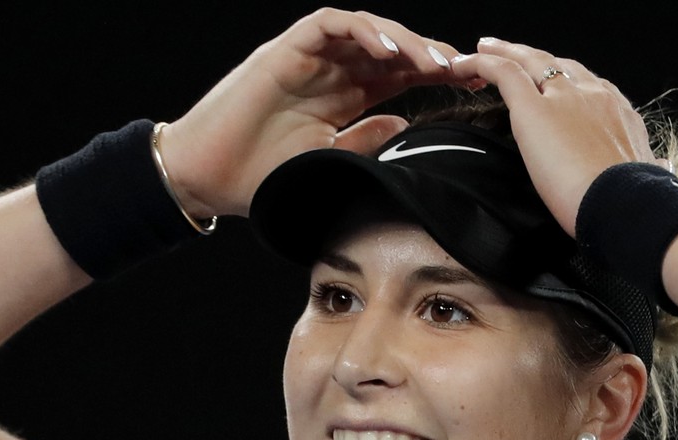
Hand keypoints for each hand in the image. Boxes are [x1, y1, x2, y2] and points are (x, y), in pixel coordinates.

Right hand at [158, 9, 460, 218]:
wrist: (207, 176)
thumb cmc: (260, 174)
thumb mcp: (329, 161)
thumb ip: (365, 139)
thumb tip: (405, 121)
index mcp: (344, 96)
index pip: (399, 74)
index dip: (434, 75)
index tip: (470, 86)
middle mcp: (330, 70)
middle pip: (390, 48)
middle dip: (430, 54)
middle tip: (463, 70)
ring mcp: (309, 57)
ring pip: (366, 30)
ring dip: (404, 40)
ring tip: (433, 62)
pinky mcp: (286, 48)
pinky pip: (331, 23)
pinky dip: (363, 30)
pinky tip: (389, 50)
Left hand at [448, 39, 664, 235]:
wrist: (626, 205)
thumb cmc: (636, 201)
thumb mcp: (651, 175)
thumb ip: (652, 166)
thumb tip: (664, 166)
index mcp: (620, 113)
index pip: (590, 86)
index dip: (568, 82)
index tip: (554, 84)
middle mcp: (594, 96)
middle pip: (558, 66)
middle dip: (533, 58)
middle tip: (511, 53)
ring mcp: (563, 99)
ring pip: (530, 61)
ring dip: (505, 53)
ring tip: (484, 51)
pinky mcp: (534, 110)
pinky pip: (504, 73)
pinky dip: (482, 65)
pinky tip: (466, 64)